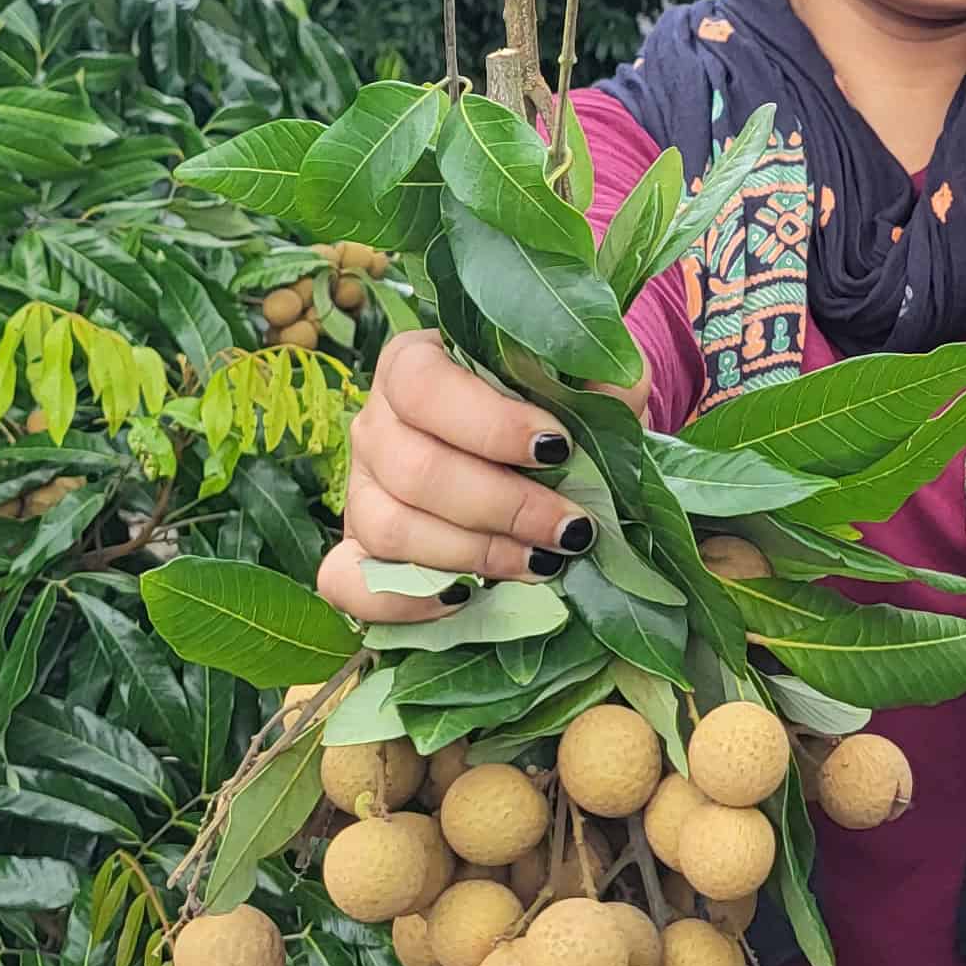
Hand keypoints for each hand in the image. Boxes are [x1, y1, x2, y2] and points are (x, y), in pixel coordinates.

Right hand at [315, 331, 618, 623]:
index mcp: (413, 365)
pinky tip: (465, 597)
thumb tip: (618, 386)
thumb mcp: (581, 389)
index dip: (490, 423)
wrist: (526, 462)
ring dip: (474, 553)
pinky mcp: (357, 548)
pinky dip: (400, 600)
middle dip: (504, 506)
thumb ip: (599, 381)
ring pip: (390, 528)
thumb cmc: (547, 415)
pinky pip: (347, 582)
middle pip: (414, 468)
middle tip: (570, 528)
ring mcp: (360, 488)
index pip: (425, 387)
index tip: (557, 447)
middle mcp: (374, 423)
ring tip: (540, 563)